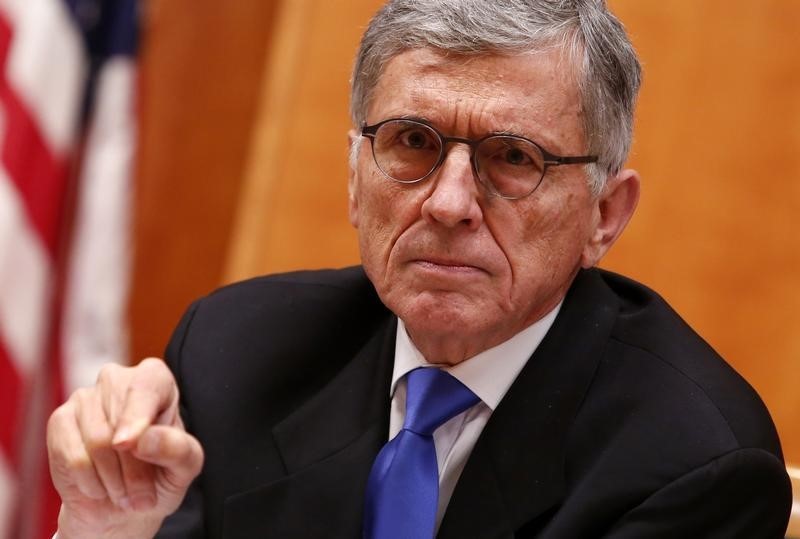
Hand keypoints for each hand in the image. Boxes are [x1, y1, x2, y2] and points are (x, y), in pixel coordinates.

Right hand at [47, 358, 203, 538]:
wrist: (123, 506)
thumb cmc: (161, 476)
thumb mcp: (185, 466)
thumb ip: (176, 449)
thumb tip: (143, 438)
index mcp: (155, 379)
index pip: (145, 387)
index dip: (137, 416)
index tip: (129, 445)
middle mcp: (117, 379)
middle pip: (120, 423)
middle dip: (134, 470)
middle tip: (143, 497)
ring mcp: (84, 397)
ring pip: (97, 443)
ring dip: (115, 481)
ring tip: (125, 493)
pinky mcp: (60, 420)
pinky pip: (74, 457)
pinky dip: (91, 483)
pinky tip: (100, 488)